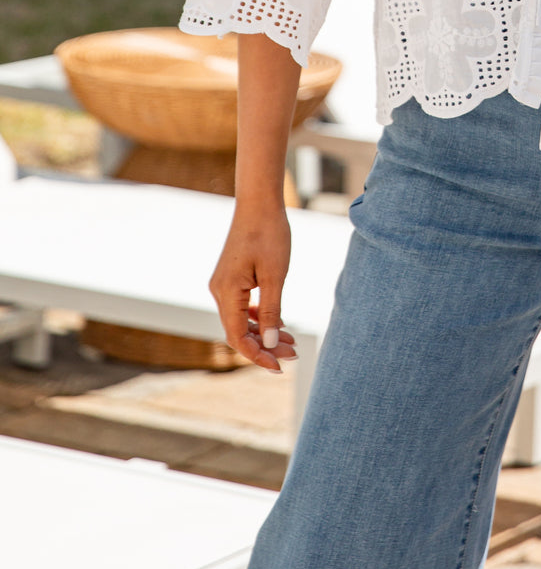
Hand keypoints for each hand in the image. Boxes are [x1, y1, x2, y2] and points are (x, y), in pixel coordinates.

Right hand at [209, 207, 297, 371]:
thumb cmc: (269, 234)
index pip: (237, 337)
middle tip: (294, 354)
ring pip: (241, 320)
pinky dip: (259, 316)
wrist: (259, 202)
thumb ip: (270, 311)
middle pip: (239, 331)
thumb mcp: (275, 275)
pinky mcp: (231, 278)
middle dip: (265, 346)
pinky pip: (242, 306)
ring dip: (263, 332)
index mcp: (226, 292)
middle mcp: (219, 291)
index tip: (279, 367)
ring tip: (291, 341)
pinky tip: (278, 323)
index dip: (257, 356)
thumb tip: (267, 344)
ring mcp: (224, 284)